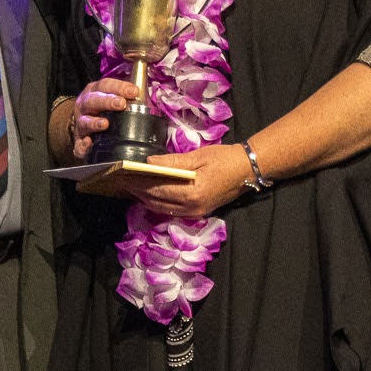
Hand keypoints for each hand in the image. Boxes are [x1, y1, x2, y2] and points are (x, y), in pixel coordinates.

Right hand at [70, 77, 139, 159]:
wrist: (84, 125)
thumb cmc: (104, 110)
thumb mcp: (113, 98)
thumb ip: (128, 98)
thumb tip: (147, 99)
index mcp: (94, 91)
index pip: (105, 85)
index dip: (119, 87)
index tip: (133, 91)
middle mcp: (85, 105)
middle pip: (93, 100)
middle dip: (107, 101)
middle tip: (121, 104)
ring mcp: (80, 123)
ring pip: (84, 121)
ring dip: (94, 122)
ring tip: (105, 124)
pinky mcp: (78, 140)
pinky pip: (79, 144)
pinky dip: (83, 145)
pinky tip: (89, 143)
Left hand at [117, 142, 254, 216]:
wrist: (248, 170)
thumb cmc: (224, 159)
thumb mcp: (198, 156)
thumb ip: (172, 162)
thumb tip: (148, 162)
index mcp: (192, 194)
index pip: (157, 190)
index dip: (139, 183)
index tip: (123, 175)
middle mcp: (192, 209)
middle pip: (156, 202)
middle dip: (138, 191)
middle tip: (122, 180)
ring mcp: (195, 214)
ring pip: (162, 208)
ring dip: (146, 198)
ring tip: (132, 186)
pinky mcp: (197, 213)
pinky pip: (171, 210)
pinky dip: (158, 201)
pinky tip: (150, 192)